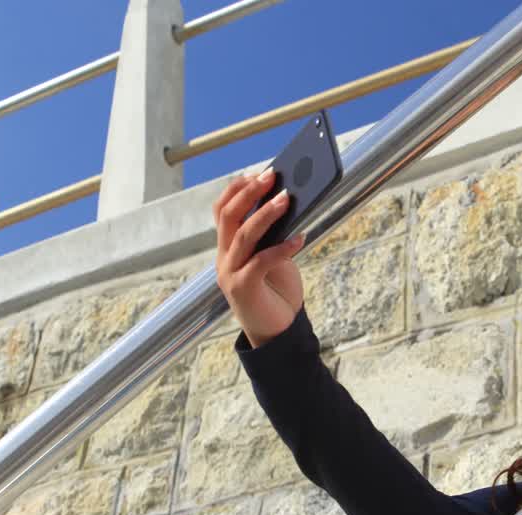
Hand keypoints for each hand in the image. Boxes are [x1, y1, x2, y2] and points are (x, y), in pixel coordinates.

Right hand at [214, 168, 305, 347]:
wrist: (277, 335)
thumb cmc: (277, 293)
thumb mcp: (274, 259)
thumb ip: (273, 236)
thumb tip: (288, 204)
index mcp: (228, 248)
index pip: (222, 210)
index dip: (237, 188)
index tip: (259, 172)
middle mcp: (224, 258)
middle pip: (227, 216)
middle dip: (249, 192)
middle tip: (272, 176)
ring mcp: (230, 273)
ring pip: (244, 234)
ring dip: (266, 213)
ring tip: (287, 199)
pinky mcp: (243, 288)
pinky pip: (261, 261)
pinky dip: (281, 248)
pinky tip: (299, 239)